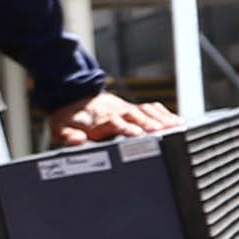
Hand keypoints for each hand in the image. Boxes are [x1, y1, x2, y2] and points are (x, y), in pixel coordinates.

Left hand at [49, 91, 176, 143]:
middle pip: (135, 116)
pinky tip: (177, 122)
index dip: (126, 128)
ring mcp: (126, 109)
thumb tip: (78, 139)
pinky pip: (151, 109)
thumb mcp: (60, 129)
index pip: (114, 123)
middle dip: (149, 123)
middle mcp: (116, 112)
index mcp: (99, 119)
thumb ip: (68, 136)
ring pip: (146, 112)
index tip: (138, 134)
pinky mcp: (133, 108)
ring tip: (178, 127)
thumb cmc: (69, 119)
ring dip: (162, 119)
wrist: (73, 99)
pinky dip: (164, 114)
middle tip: (164, 131)